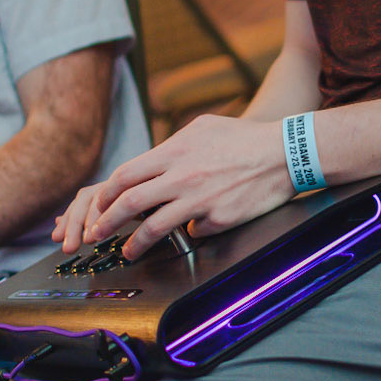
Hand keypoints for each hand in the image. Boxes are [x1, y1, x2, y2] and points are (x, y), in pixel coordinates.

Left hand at [54, 114, 292, 261]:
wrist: (285, 154)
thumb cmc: (244, 138)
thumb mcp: (202, 128)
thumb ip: (173, 147)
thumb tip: (152, 164)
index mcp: (174, 152)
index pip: (125, 176)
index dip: (105, 196)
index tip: (98, 207)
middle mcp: (181, 176)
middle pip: (129, 203)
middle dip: (105, 223)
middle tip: (95, 234)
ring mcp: (199, 200)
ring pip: (153, 227)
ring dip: (134, 244)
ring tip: (128, 252)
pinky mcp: (218, 218)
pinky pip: (193, 231)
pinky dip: (189, 232)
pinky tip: (191, 232)